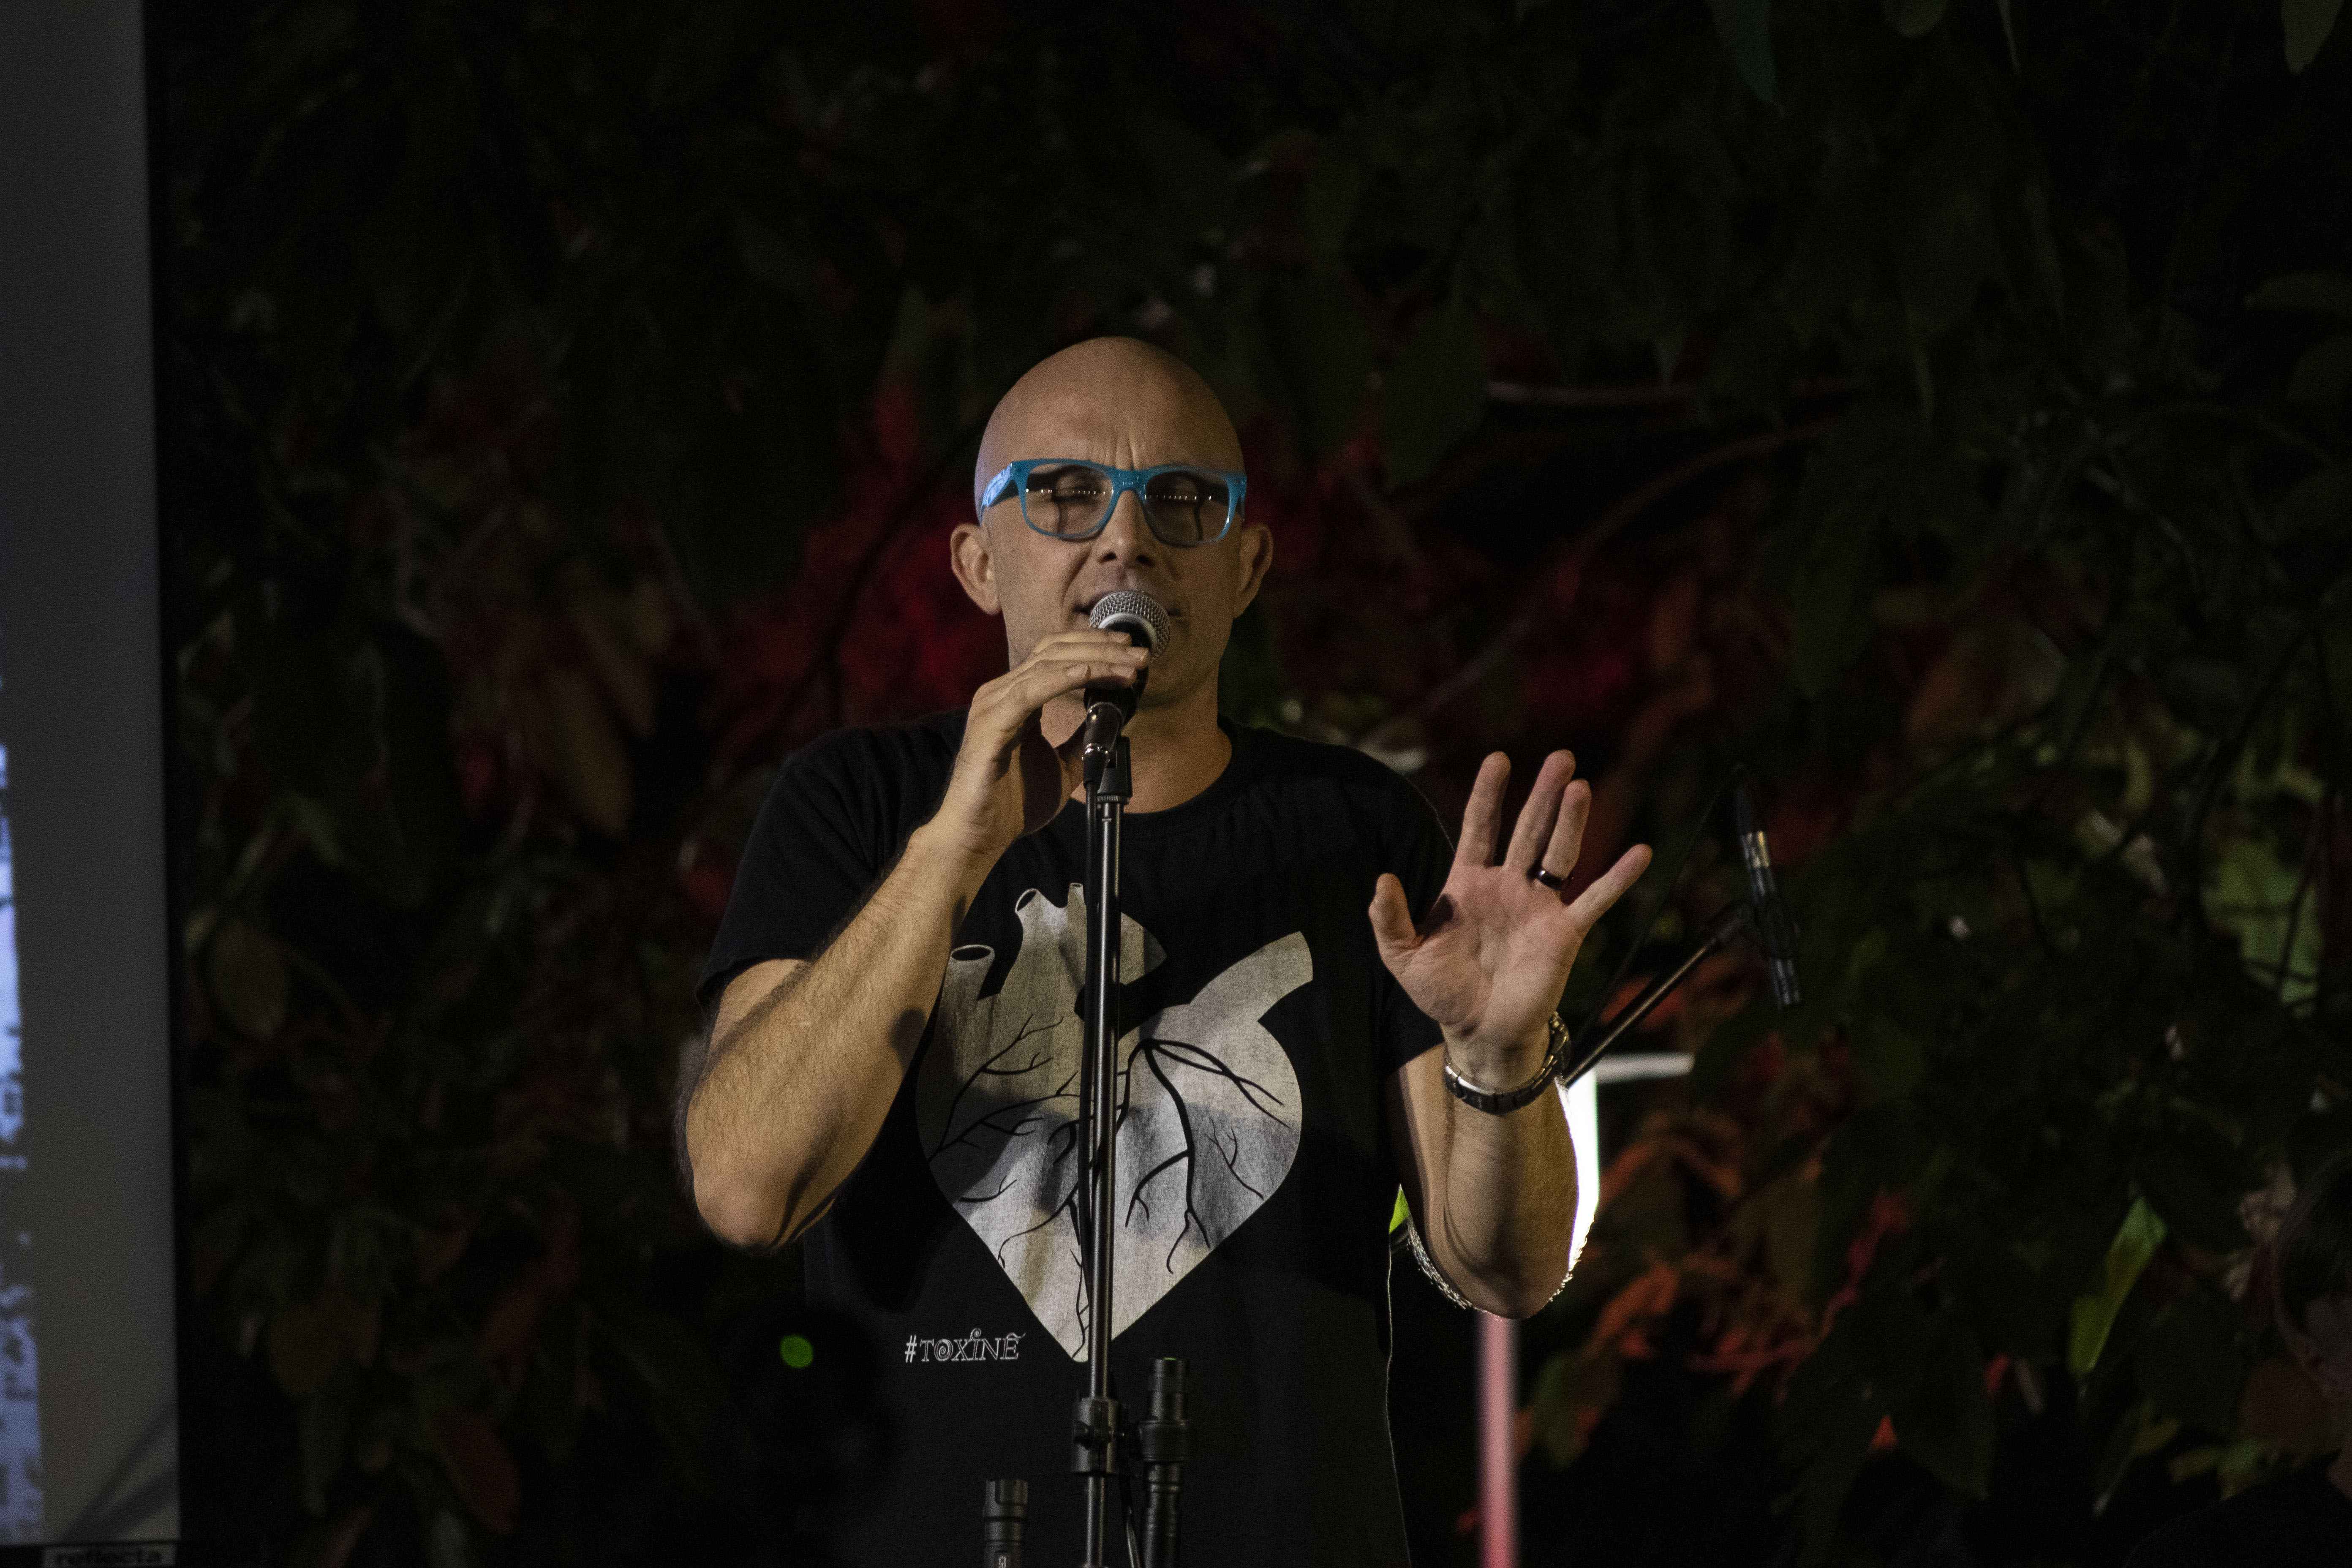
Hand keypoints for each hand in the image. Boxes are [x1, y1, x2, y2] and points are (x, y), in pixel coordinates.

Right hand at [925, 630, 1147, 862]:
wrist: (981, 834)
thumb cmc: (1014, 802)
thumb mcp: (1062, 766)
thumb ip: (1081, 740)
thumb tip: (1110, 722)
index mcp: (1016, 698)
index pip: (1057, 655)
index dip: (1094, 646)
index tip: (1131, 651)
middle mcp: (1002, 693)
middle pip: (1054, 651)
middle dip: (1101, 648)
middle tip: (1139, 654)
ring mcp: (993, 706)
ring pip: (1046, 666)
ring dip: (1092, 661)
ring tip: (1126, 666)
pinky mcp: (990, 725)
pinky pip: (1028, 693)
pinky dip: (1059, 679)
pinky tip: (1086, 672)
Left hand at [1370, 752, 1650, 1083]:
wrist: (1478, 1032)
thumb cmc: (1441, 992)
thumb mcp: (1402, 956)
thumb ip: (1388, 918)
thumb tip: (1381, 880)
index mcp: (1468, 883)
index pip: (1480, 827)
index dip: (1488, 794)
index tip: (1498, 759)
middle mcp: (1508, 886)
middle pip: (1527, 829)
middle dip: (1542, 794)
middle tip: (1560, 757)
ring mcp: (1538, 906)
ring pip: (1558, 853)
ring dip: (1571, 821)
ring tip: (1580, 786)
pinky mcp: (1564, 932)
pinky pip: (1594, 899)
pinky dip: (1618, 878)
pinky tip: (1639, 852)